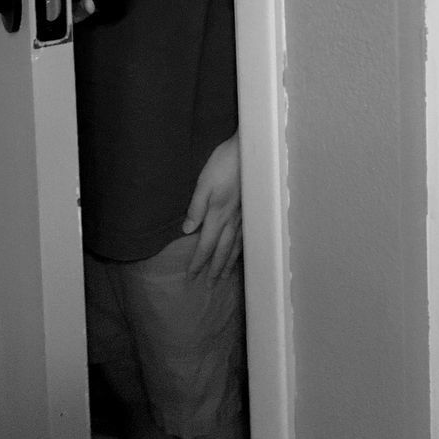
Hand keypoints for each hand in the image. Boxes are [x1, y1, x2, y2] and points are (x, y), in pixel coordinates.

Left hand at [182, 133, 242, 283]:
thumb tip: (188, 231)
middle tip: (209, 286)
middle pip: (222, 251)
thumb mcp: (204, 183)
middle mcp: (232, 221)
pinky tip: (239, 253)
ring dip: (228, 263)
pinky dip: (240, 250)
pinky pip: (245, 238)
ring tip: (223, 276)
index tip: (191, 277)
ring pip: (235, 247)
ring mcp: (244, 216)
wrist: (250, 151)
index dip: (198, 262)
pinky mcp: (251, 210)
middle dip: (214, 269)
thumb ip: (196, 208)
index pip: (206, 245)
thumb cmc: (224, 163)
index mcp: (218, 215)